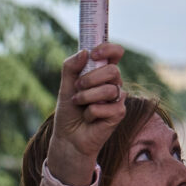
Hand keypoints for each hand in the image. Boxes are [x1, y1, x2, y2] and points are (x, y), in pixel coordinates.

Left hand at [44, 45, 126, 185]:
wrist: (69, 137)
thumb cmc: (69, 112)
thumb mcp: (65, 86)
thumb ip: (71, 67)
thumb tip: (84, 51)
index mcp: (102, 73)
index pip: (115, 54)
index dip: (109, 49)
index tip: (94, 53)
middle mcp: (113, 84)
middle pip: (113, 71)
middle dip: (91, 79)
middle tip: (78, 88)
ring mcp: (118, 98)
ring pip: (109, 89)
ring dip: (87, 97)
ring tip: (80, 105)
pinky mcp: (119, 113)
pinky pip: (106, 107)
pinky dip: (91, 112)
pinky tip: (89, 118)